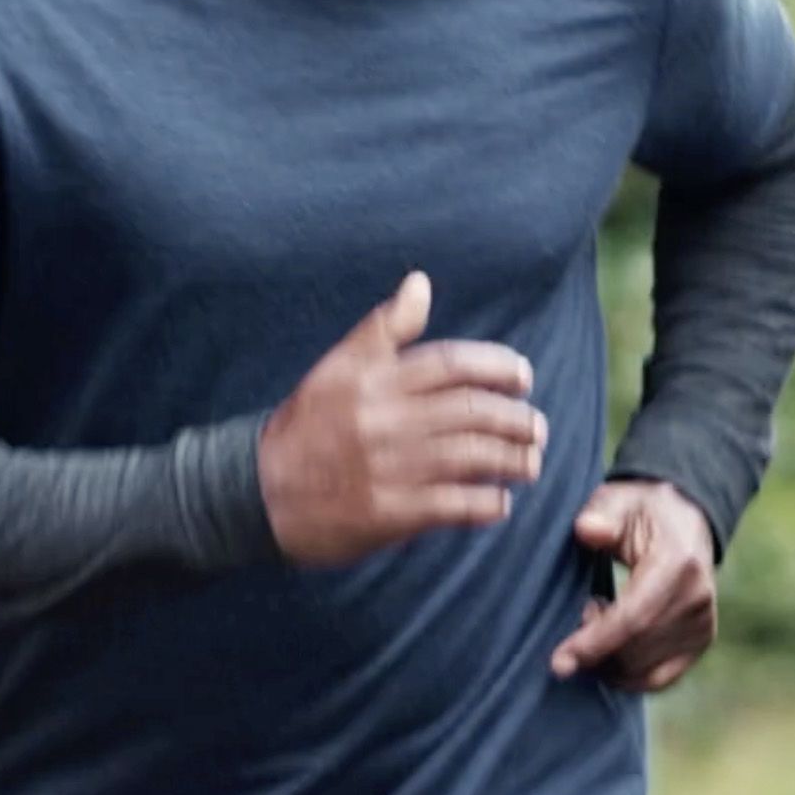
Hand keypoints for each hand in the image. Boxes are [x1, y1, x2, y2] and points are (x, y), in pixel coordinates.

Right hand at [259, 273, 547, 565]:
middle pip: (472, 411)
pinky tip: (500, 504)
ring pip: (471, 457)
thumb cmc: (306, 426)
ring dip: (511, 461)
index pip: (453, 363)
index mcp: (375, 379)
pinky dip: (486, 504)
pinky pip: (453, 505)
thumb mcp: (338, 367)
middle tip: (537, 427)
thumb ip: (385, 328)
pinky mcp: (389, 512)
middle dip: (516, 419)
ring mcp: (389, 467)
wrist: (257, 492)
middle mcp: (385, 420)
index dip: (498, 366)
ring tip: (530, 464)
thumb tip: (420, 282)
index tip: (524, 377)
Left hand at [556, 480, 718, 690]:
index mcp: (678, 564)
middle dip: (595, 650)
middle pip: (637, 651)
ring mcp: (703, 624)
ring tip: (598, 618)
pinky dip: (627, 676)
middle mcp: (698, 599)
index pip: (635, 617)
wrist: (686, 517)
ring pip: (644, 670)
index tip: (559, 661)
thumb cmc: (642, 510)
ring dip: (609, 660)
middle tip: (582, 613)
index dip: (595, 643)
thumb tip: (588, 530)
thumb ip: (601, 514)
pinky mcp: (701, 640)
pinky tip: (611, 648)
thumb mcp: (618, 500)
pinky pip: (659, 678)